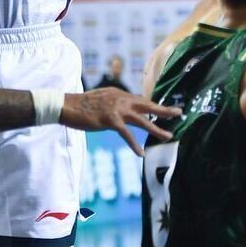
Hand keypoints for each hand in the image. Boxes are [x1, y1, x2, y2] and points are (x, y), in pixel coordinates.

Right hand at [60, 88, 181, 156]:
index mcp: (119, 93)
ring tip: (169, 136)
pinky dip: (134, 144)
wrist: (66, 105)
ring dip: (157, 129)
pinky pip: (126, 134)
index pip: (140, 100)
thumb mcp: (101, 100)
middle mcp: (120, 98)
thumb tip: (122, 112)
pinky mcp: (109, 120)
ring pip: (142, 120)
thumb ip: (114, 104)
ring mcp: (116, 108)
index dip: (154, 106)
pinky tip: (141, 153)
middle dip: (164, 110)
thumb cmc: (81, 105)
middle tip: (179, 113)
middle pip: (147, 105)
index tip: (166, 110)